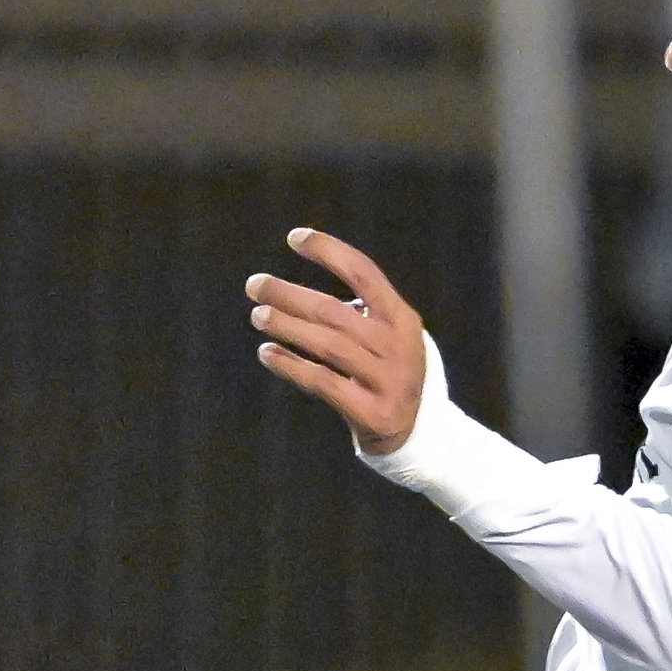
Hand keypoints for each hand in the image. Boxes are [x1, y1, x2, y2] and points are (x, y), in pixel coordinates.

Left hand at [250, 227, 428, 449]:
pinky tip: (267, 353)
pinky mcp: (372, 412)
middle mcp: (398, 346)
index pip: (363, 273)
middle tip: (254, 284)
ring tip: (258, 315)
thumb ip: (356, 312)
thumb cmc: (387, 373)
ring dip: (287, 327)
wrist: (418, 433)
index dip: (328, 251)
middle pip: (334, 311)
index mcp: (402, 318)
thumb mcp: (386, 336)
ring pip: (327, 345)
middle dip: (289, 294)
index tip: (294, 237)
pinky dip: (291, 366)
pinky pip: (323, 383)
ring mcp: (388, 380)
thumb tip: (290, 294)